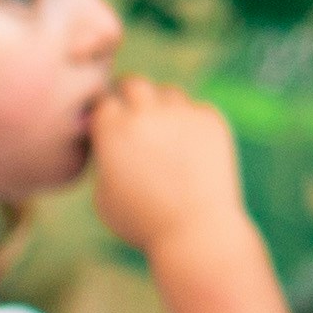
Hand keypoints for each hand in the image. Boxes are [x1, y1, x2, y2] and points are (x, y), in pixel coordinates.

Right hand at [83, 79, 252, 261]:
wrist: (195, 230)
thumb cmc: (142, 221)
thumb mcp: (103, 195)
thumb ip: (104, 159)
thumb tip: (106, 139)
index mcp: (114, 131)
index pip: (102, 100)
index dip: (101, 109)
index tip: (103, 118)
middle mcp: (148, 114)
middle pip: (133, 83)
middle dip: (127, 93)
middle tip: (128, 104)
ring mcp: (183, 113)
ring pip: (167, 92)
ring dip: (159, 104)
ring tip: (160, 128)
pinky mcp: (211, 119)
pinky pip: (195, 108)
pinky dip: (188, 120)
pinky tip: (187, 143)